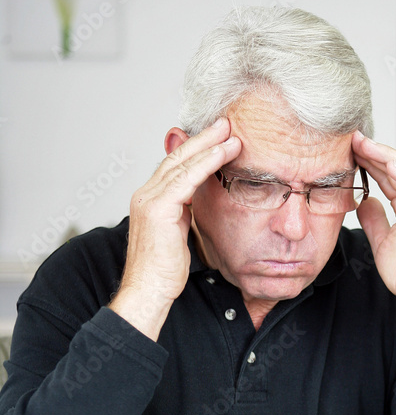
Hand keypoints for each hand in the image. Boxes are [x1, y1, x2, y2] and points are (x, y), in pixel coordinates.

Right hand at [110, 119, 240, 339]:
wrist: (149, 291)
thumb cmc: (164, 272)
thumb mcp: (178, 235)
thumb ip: (184, 215)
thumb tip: (196, 204)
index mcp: (150, 200)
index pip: (175, 167)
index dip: (197, 150)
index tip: (218, 138)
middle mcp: (146, 194)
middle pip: (177, 157)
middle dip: (203, 138)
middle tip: (226, 123)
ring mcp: (149, 199)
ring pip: (182, 163)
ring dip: (209, 146)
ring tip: (231, 133)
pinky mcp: (158, 208)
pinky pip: (185, 178)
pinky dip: (205, 163)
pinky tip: (222, 153)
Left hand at [353, 131, 395, 313]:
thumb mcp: (382, 242)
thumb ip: (375, 220)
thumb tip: (364, 201)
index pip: (390, 177)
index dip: (372, 161)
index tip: (351, 149)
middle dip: (376, 151)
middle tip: (354, 137)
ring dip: (387, 155)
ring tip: (365, 143)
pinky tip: (389, 162)